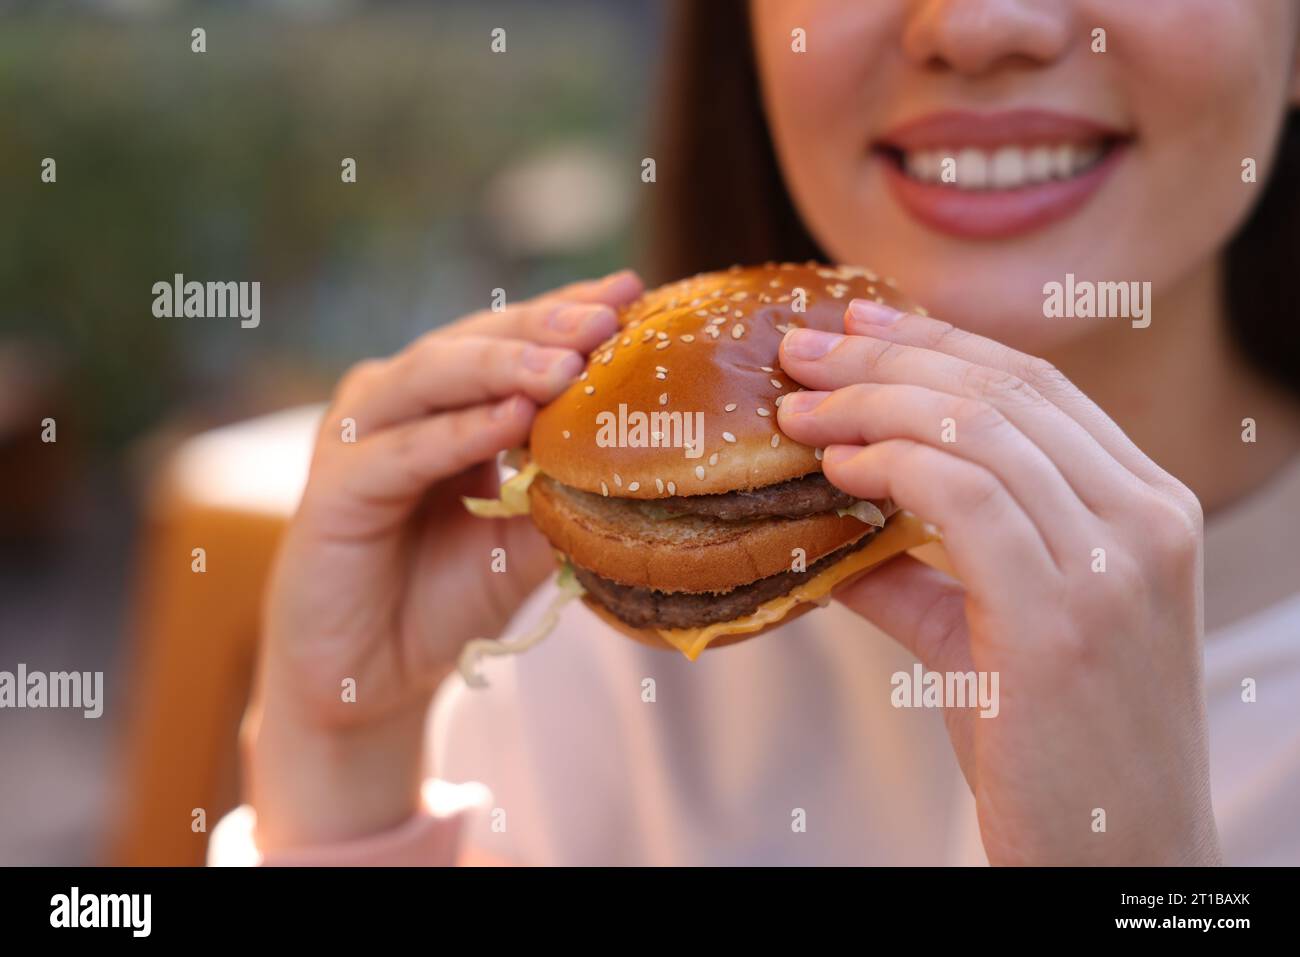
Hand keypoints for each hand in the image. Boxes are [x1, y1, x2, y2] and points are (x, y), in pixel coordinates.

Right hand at [246, 270, 642, 849]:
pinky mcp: (332, 490)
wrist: (373, 681)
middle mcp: (399, 405)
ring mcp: (359, 440)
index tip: (633, 291)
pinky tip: (512, 419)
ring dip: (502, 367)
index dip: (566, 314)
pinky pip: (403, 452)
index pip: (511, 342)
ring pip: (432, 379)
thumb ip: (563, 494)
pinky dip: (458, 434)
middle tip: (607, 315)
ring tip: (566, 365)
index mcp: (445, 405)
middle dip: (543, 327)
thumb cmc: (446, 600)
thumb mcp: (526, 543)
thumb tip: (642, 456)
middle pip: (474, 343)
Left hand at [777, 298, 1219, 865]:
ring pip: (979, 427)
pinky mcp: (1063, 615)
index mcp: (1145, 508)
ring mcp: (1115, 562)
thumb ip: (916, 570)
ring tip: (796, 410)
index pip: (1035, 387)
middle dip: (888, 355)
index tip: (855, 328)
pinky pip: (965, 494)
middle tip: (801, 349)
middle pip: (1002, 388)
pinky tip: (836, 466)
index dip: (936, 343)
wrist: (1114, 856)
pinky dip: (889, 464)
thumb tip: (823, 523)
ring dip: (870, 403)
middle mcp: (1145, 518)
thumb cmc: (1055, 747)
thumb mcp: (991, 633)